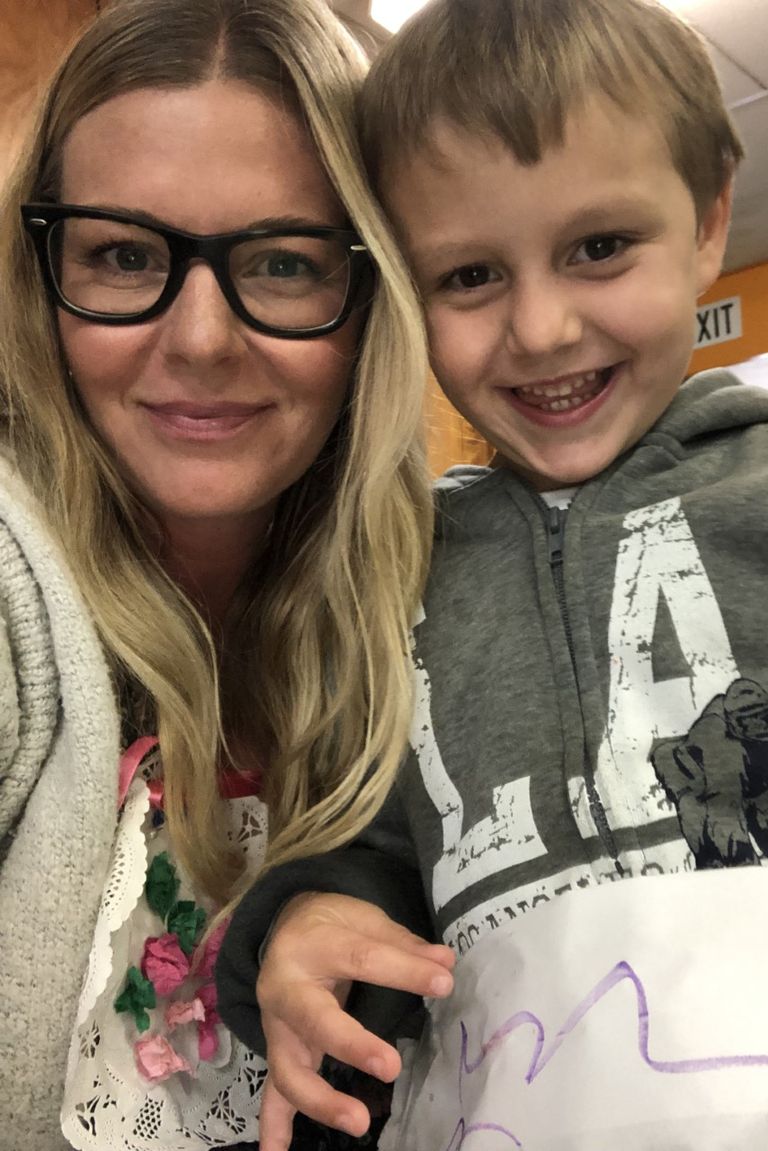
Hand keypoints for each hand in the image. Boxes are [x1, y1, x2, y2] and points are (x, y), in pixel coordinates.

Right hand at [256, 892, 454, 1149]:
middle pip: (315, 1020)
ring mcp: (277, 1024)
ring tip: (358, 1121)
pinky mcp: (276, 1049)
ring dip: (321, 1100)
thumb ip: (403, 945)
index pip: (363, 959)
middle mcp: (287, 986)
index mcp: (314, 945)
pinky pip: (272, 1092)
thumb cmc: (332, 923)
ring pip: (290, 1068)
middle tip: (391, 1067)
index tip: (444, 983)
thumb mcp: (365, 918)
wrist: (284, 925)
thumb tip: (445, 964)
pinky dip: (274, 1126)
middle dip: (351, 1045)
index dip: (405, 972)